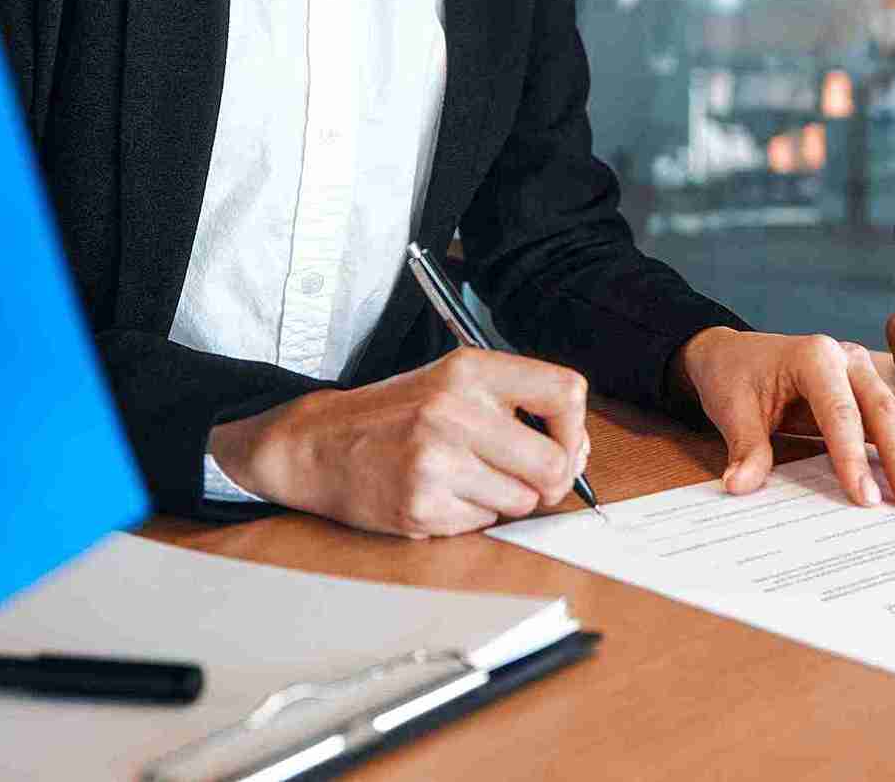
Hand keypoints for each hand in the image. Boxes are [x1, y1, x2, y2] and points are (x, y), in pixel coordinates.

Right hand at [210, 347, 587, 537]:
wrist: (317, 443)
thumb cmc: (394, 415)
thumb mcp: (453, 382)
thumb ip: (515, 405)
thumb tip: (577, 451)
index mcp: (471, 370)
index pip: (566, 392)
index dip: (576, 428)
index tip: (564, 444)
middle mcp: (455, 410)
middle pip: (554, 463)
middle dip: (550, 482)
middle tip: (528, 481)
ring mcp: (436, 460)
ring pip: (521, 501)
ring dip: (505, 500)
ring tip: (466, 479)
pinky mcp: (421, 505)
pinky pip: (482, 524)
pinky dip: (470, 517)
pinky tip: (440, 495)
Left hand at [676, 327, 894, 508]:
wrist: (732, 353)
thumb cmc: (734, 375)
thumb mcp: (733, 409)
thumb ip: (746, 448)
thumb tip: (740, 485)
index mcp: (814, 356)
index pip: (840, 413)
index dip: (853, 458)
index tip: (866, 498)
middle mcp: (846, 359)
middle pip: (881, 412)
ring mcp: (860, 372)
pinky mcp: (865, 390)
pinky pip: (893, 421)